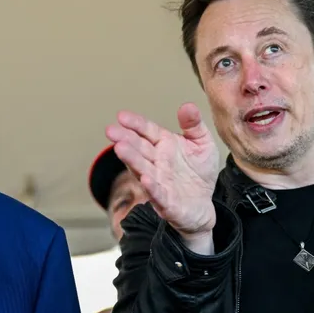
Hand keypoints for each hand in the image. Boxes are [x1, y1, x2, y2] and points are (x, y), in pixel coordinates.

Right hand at [106, 103, 218, 244]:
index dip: (135, 124)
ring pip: (142, 169)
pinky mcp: (165, 202)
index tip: (121, 116)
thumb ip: (194, 125)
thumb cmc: (199, 173)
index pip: (146, 131)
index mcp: (164, 145)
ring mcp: (158, 181)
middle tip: (111, 130)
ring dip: (131, 159)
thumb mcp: (202, 144)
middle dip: (125, 139)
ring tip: (120, 149)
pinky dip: (151, 187)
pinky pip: (157, 194)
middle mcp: (157, 162)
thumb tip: (187, 106)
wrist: (202, 206)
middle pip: (139, 148)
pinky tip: (145, 178)